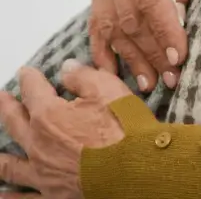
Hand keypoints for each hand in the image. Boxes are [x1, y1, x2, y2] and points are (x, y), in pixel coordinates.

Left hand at [0, 61, 129, 197]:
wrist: (136, 169)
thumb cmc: (124, 129)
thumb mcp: (109, 90)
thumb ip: (84, 76)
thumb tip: (67, 67)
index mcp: (49, 115)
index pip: (34, 91)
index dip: (30, 79)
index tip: (26, 72)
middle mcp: (39, 144)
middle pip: (15, 122)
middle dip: (8, 108)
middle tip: (2, 98)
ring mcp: (43, 172)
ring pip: (11, 164)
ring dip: (1, 156)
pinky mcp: (54, 193)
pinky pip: (25, 197)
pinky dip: (11, 196)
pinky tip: (1, 194)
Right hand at [87, 0, 200, 90]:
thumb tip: (182, 15)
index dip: (165, 31)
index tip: (181, 57)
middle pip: (129, 16)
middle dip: (151, 51)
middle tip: (173, 78)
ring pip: (110, 23)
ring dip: (130, 56)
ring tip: (151, 83)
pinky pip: (96, 18)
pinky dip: (103, 46)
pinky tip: (113, 71)